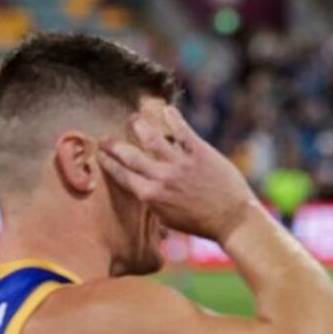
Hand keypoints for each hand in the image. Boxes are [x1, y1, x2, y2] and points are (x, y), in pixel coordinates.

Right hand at [98, 104, 257, 242]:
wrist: (233, 220)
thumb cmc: (202, 224)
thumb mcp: (169, 219)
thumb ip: (153, 204)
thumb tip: (141, 192)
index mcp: (151, 196)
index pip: (122, 175)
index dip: (108, 162)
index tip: (99, 153)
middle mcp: (161, 178)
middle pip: (130, 155)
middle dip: (113, 144)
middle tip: (105, 137)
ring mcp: (180, 164)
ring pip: (151, 137)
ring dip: (139, 125)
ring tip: (133, 118)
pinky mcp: (200, 153)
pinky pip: (182, 131)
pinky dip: (173, 118)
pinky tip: (166, 109)